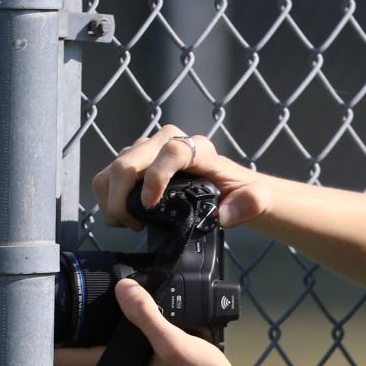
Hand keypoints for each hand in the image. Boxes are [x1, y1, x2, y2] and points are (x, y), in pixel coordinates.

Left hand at [53, 277, 246, 365]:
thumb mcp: (175, 342)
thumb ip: (147, 316)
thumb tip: (124, 287)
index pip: (60, 359)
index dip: (43, 338)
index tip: (36, 311)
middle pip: (74, 353)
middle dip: (64, 328)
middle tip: (57, 294)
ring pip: (96, 350)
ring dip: (88, 330)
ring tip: (84, 299)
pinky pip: (117, 350)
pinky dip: (114, 333)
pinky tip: (128, 315)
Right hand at [91, 124, 274, 231]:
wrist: (231, 188)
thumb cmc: (241, 193)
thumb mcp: (256, 199)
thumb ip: (250, 203)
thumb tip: (224, 214)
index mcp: (200, 149)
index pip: (173, 151)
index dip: (156, 177)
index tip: (149, 205)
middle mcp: (170, 140)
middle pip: (130, 158)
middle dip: (120, 194)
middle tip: (130, 224)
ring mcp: (150, 149)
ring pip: (114, 166)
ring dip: (111, 198)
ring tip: (127, 224)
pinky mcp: (136, 161)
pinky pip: (110, 174)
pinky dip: (108, 197)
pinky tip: (124, 216)